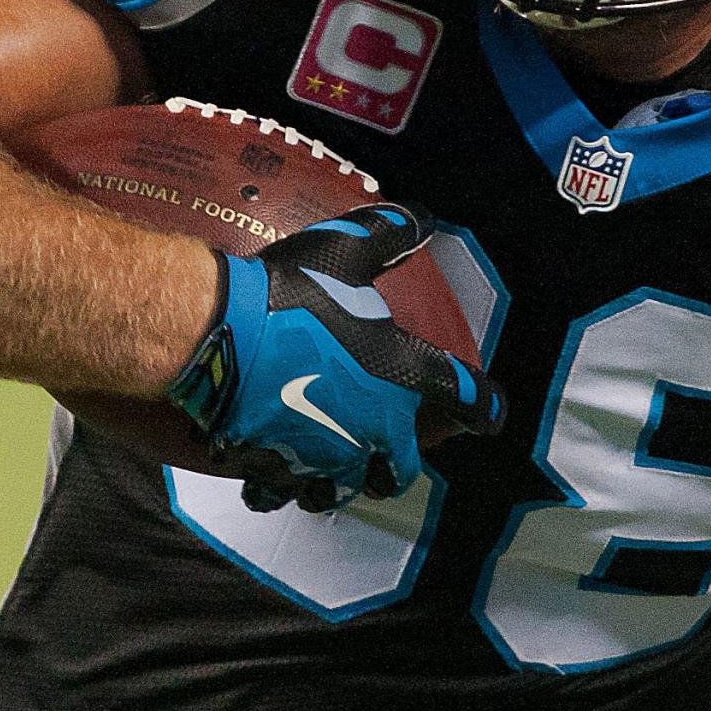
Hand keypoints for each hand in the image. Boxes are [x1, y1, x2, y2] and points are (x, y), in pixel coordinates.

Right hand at [163, 201, 504, 510]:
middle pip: (401, 467)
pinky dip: (279, 487)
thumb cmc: (289, 295)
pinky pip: (279, 492)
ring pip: (341, 492)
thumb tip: (421, 218)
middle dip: (400, 464)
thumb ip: (388, 235)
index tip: (491, 415)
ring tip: (333, 474)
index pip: (464, 399)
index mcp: (401, 378)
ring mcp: (322, 458)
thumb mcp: (344, 251)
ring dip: (342, 484)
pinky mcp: (273, 468)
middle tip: (391, 454)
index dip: (484, 408)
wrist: (219, 336)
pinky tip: (272, 475)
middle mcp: (370, 430)